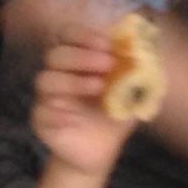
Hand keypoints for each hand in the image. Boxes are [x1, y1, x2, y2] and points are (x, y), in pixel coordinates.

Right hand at [30, 16, 134, 176]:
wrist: (102, 151)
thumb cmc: (113, 115)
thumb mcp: (133, 93)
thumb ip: (138, 73)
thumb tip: (146, 52)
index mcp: (77, 62)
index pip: (68, 36)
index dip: (84, 36)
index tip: (108, 45)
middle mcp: (59, 75)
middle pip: (55, 55)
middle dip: (82, 56)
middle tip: (108, 64)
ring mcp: (47, 98)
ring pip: (45, 80)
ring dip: (73, 81)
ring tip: (99, 88)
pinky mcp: (42, 121)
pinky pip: (40, 113)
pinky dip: (56, 114)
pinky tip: (75, 119)